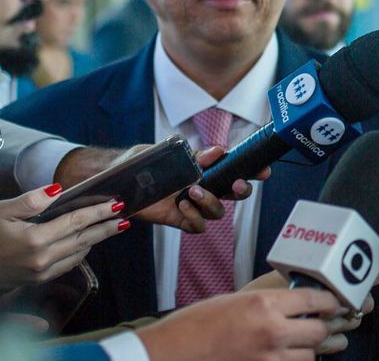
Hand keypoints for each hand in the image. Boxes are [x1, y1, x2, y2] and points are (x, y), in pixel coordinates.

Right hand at [0, 183, 126, 288]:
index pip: (76, 222)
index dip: (98, 212)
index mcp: (36, 239)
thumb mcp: (2, 209)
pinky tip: (85, 244)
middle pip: (84, 240)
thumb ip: (33, 200)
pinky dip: (80, 253)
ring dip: (96, 241)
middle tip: (124, 218)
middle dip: (106, 228)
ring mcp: (41, 272)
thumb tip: (58, 189)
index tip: (116, 204)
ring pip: (78, 254)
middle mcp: (43, 259)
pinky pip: (67, 266)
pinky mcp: (37, 280)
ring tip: (109, 228)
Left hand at [134, 146, 261, 233]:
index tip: (263, 171)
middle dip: (242, 190)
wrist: (115, 181)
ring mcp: (192, 205)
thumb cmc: (140, 162)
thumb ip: (194, 155)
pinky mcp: (179, 219)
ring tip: (192, 192)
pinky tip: (182, 206)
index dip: (252, 171)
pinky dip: (195, 217)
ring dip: (210, 202)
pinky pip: (198, 226)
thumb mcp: (168, 153)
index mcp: (204, 168)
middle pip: (234, 194)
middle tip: (237, 184)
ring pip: (218, 212)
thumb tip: (219, 151)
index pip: (233, 169)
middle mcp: (203, 187)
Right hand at [135, 288, 338, 360]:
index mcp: (264, 303)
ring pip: (309, 356)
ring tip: (301, 343)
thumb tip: (293, 305)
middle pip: (319, 330)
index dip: (329, 301)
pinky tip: (285, 357)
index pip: (314, 299)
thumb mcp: (235, 301)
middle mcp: (271, 331)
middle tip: (322, 323)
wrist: (171, 353)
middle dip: (323, 327)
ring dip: (309, 349)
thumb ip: (267, 303)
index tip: (334, 303)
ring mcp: (268, 359)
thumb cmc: (196, 324)